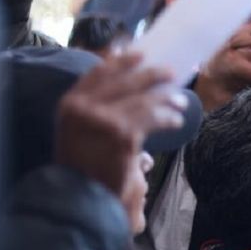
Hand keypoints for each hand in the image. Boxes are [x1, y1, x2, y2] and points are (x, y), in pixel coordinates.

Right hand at [54, 54, 186, 195]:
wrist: (80, 195)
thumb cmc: (82, 166)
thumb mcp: (77, 131)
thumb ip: (94, 108)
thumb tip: (126, 88)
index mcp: (70, 103)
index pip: (99, 73)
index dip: (121, 62)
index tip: (140, 54)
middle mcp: (84, 107)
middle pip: (125, 81)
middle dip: (151, 74)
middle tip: (170, 72)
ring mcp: (104, 120)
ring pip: (143, 100)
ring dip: (166, 99)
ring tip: (180, 101)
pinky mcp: (123, 135)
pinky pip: (152, 119)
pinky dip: (168, 118)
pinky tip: (176, 120)